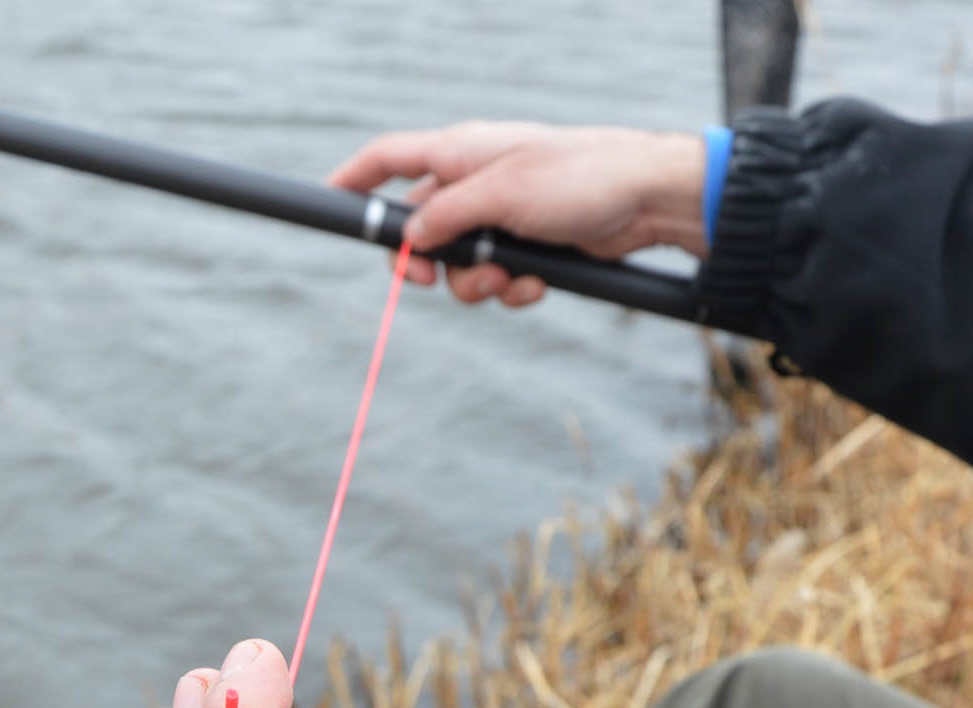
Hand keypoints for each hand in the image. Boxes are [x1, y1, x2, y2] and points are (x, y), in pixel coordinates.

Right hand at [328, 122, 709, 307]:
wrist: (646, 201)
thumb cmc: (580, 177)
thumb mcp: (503, 193)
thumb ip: (448, 213)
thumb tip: (410, 237)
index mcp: (461, 153)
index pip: (390, 158)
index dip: (355, 179)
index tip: (326, 200)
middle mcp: (475, 182)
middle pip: (417, 229)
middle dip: (420, 262)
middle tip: (425, 280)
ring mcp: (499, 217)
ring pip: (456, 265)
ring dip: (475, 283)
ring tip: (510, 277)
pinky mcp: (525, 246)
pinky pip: (494, 279)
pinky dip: (510, 289)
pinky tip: (537, 282)